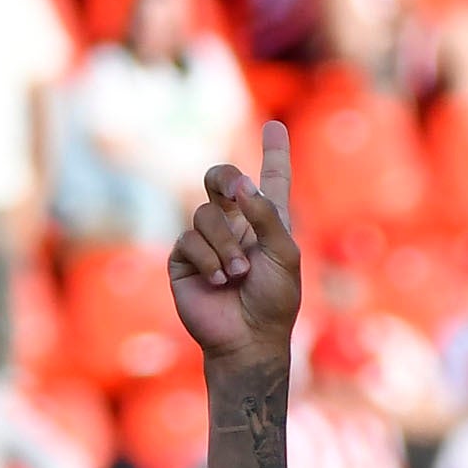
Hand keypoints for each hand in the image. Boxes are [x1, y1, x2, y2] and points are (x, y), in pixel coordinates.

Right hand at [170, 130, 303, 368]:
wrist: (249, 339)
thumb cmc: (275, 301)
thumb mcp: (283, 255)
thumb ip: (266, 215)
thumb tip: (241, 184)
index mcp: (267, 222)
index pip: (271, 180)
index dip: (274, 153)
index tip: (275, 127)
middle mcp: (235, 226)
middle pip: (219, 178)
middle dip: (224, 177)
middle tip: (235, 191)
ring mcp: (207, 241)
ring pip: (205, 214)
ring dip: (225, 244)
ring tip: (238, 274)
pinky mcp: (184, 260)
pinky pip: (188, 240)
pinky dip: (208, 259)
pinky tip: (219, 281)